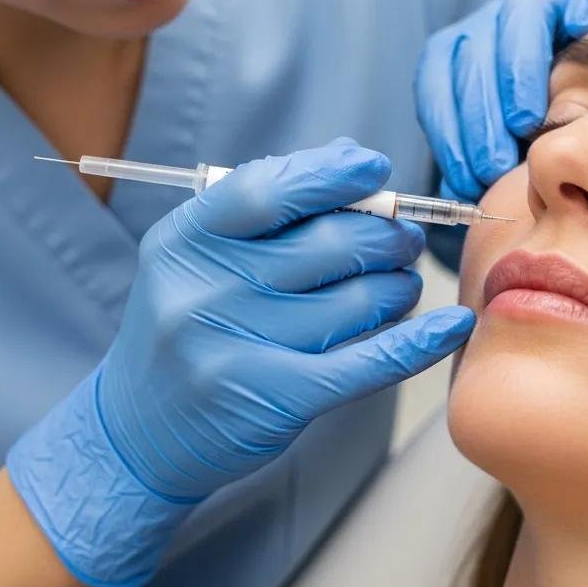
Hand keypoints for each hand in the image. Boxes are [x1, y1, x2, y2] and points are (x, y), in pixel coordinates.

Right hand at [8, 139, 473, 586]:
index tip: (376, 168)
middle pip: (331, 243)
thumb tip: (349, 155)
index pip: (270, 189)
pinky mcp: (275, 400)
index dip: (333, 174)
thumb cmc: (186, 324)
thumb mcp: (201, 254)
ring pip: (359, 299)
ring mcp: (239, 347)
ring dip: (398, 286)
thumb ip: (271, 203)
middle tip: (403, 240)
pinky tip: (450, 327)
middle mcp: (206, 290)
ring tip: (400, 285)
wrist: (137, 431)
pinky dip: (419, 341)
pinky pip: (368, 361)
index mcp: (186, 240)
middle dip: (386, 235)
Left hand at [416, 0, 587, 200]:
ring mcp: (541, 8)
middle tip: (493, 164)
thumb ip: (484, 164)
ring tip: (530, 122)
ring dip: (519, 70)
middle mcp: (495, 25)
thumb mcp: (504, 155)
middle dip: (478, 114)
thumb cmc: (539, 144)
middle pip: (475, 50)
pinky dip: (586, 1)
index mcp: (462, 54)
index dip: (445, 128)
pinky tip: (585, 27)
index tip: (465, 175)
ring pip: (520, 17)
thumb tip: (461, 192)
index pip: (437, 75)